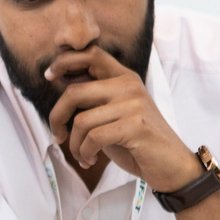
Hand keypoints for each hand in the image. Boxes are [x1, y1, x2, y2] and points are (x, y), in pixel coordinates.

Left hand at [45, 46, 201, 191]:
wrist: (170, 165)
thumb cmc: (136, 142)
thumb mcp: (112, 115)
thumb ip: (92, 100)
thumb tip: (59, 87)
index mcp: (124, 78)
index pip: (91, 54)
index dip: (64, 62)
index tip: (49, 76)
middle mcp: (128, 86)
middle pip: (74, 92)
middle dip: (57, 117)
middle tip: (58, 136)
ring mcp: (133, 104)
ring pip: (81, 121)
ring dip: (75, 145)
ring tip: (83, 155)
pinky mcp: (135, 125)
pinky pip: (93, 138)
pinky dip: (85, 153)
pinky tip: (90, 160)